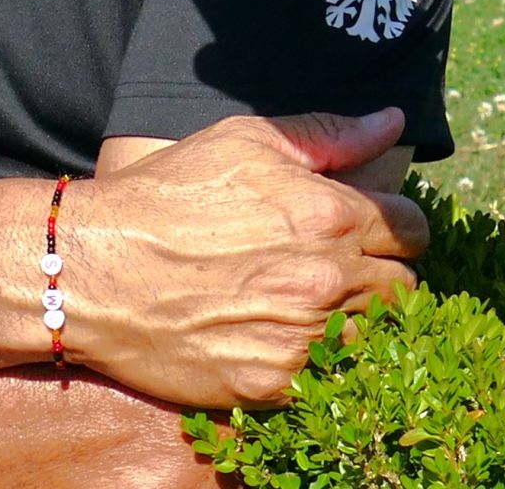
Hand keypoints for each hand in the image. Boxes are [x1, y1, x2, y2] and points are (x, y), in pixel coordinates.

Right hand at [70, 110, 427, 408]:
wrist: (92, 269)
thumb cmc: (164, 196)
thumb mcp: (242, 143)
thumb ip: (327, 135)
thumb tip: (393, 120)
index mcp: (328, 214)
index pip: (411, 228)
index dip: (392, 227)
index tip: (365, 231)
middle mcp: (326, 278)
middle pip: (403, 287)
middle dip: (379, 274)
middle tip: (334, 269)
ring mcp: (302, 337)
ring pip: (373, 336)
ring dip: (352, 320)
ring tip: (305, 304)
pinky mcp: (274, 383)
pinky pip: (330, 377)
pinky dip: (316, 359)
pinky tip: (280, 335)